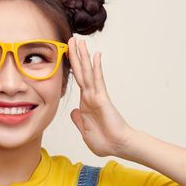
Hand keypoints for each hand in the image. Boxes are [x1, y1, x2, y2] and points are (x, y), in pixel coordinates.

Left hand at [67, 37, 135, 157]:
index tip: (67, 54)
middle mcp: (90, 97)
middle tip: (71, 39)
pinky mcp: (102, 99)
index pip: (77, 81)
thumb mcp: (85, 132)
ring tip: (80, 41)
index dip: (72, 67)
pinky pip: (98, 81)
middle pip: (81, 72)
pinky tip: (96, 55)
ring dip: (83, 56)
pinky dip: (96, 68)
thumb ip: (79, 120)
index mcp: (85, 104)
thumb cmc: (105, 141)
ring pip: (88, 73)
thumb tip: (73, 111)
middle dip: (75, 55)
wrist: (118, 146)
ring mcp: (96, 96)